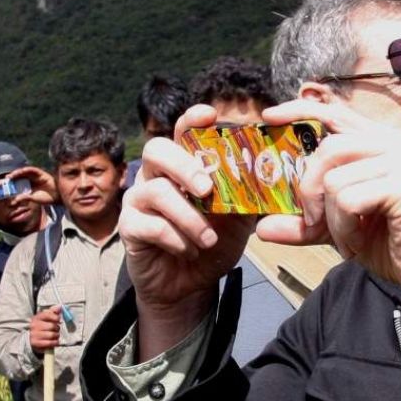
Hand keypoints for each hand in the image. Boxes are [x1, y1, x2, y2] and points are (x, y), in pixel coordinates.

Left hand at [7, 165, 57, 205]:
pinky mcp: (40, 172)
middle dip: (13, 177)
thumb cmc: (46, 198)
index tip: (5, 185)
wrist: (58, 196)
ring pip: (24, 172)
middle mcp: (30, 179)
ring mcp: (35, 175)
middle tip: (6, 179)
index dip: (11, 183)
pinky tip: (21, 171)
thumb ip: (24, 198)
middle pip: (20, 176)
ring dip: (17, 172)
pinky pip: (32, 169)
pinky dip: (26, 170)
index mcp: (28, 185)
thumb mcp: (33, 198)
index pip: (18, 183)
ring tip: (11, 175)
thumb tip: (14, 201)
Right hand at [29, 306, 62, 352]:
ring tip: (55, 335)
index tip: (58, 320)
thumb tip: (60, 307)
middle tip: (56, 329)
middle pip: (52, 326)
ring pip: (52, 335)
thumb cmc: (41, 327)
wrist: (31, 338)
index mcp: (37, 317)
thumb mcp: (46, 318)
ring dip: (56, 336)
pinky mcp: (36, 343)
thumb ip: (53, 311)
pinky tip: (54, 341)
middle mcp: (34, 325)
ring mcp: (34, 334)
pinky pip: (50, 343)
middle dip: (57, 328)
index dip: (55, 317)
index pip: (47, 315)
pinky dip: (55, 342)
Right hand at [120, 104, 254, 357]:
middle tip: (207, 188)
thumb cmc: (212, 242)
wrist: (189, 284)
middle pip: (157, 149)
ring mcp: (139, 200)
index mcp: (183, 166)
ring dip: (188, 216)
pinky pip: (149, 225)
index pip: (183, 131)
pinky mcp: (129, 228)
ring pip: (155, 191)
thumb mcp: (238, 218)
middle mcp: (156, 176)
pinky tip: (190, 250)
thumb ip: (247, 195)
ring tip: (209, 238)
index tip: (210, 115)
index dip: (193, 119)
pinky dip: (175, 238)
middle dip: (184, 165)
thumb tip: (272, 175)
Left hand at [258, 98, 400, 337]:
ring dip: (331, 218)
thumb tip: (262, 226)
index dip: (301, 111)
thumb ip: (307, 223)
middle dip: (309, 190)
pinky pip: (347, 199)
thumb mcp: (344, 230)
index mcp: (386, 144)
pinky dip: (344, 228)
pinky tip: (360, 242)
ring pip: (334, 178)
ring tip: (349, 238)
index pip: (338, 114)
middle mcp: (399, 143)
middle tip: (315, 223)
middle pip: (328, 148)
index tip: (270, 117)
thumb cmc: (399, 248)